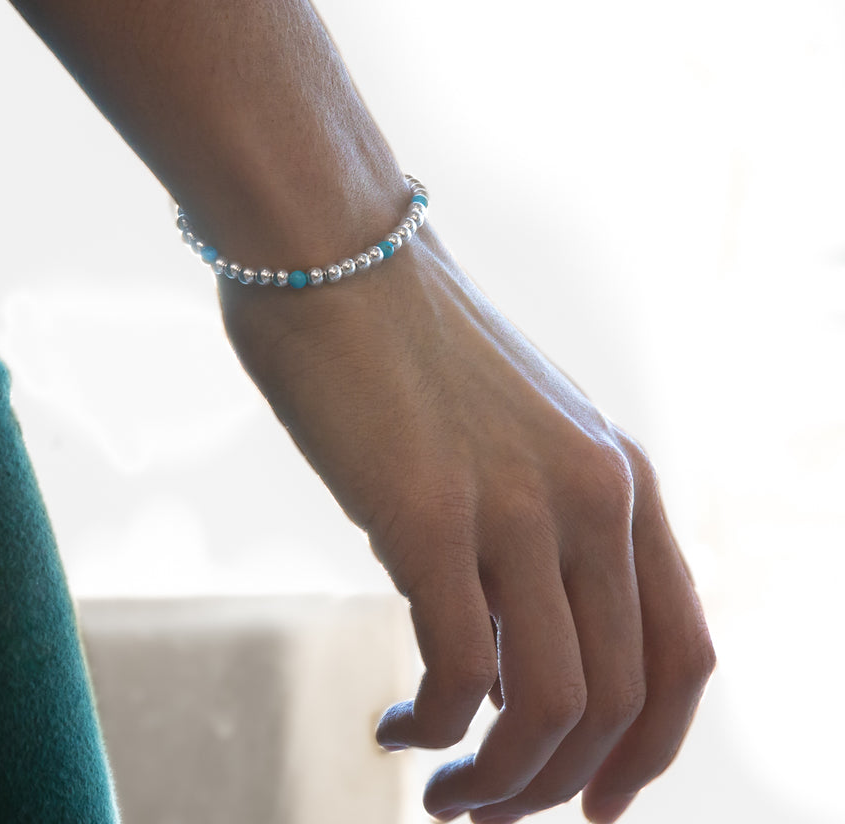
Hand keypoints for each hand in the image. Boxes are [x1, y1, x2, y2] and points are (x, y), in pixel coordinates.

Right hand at [219, 225, 714, 821]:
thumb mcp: (508, 427)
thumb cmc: (400, 336)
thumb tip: (507, 623)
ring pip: (548, 709)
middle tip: (487, 813)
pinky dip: (436, 729)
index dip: (649, 752)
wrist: (331, 248)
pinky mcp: (428, 515)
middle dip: (556, 787)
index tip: (591, 803)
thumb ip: (532, 514)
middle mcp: (592, 495)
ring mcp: (515, 505)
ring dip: (498, 783)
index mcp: (620, 474)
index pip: (684, 654)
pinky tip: (397, 725)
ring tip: (444, 796)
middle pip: (618, 702)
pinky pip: (460, 674)